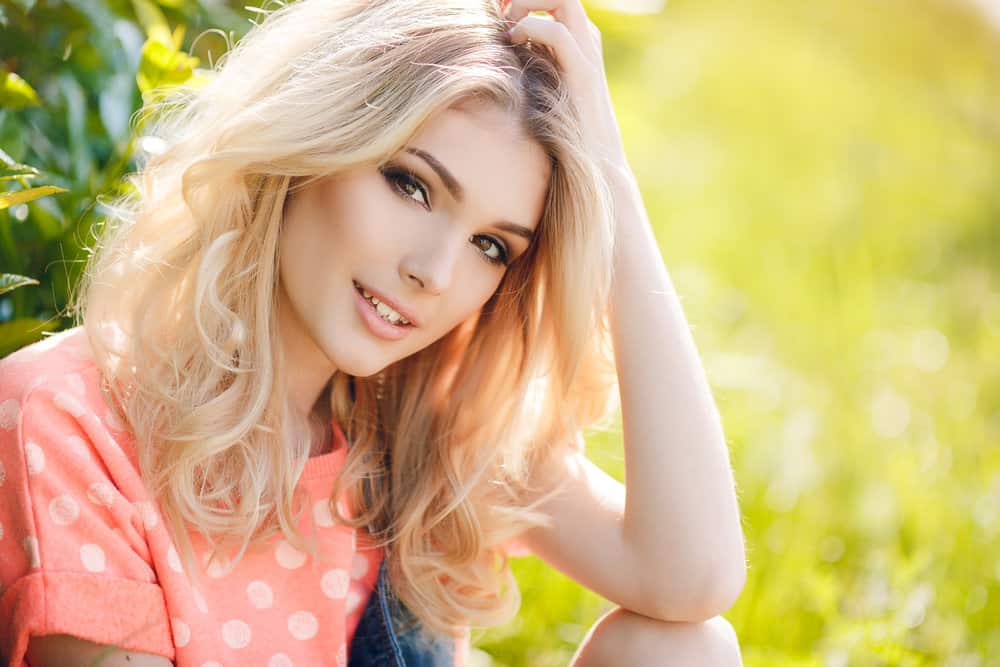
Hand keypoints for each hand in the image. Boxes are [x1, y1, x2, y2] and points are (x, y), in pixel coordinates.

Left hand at [502, 0, 629, 172]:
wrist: (593, 163)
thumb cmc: (557, 129)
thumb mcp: (536, 84)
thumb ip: (523, 60)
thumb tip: (489, 48)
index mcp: (574, 36)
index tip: (495, 11)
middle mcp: (583, 37)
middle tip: (500, 15)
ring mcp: (586, 52)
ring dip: (526, 3)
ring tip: (507, 29)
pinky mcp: (583, 73)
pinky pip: (558, 31)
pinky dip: (530, 27)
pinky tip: (513, 43)